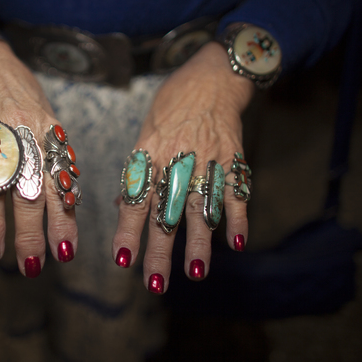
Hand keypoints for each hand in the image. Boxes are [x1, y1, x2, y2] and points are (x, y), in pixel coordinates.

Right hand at [0, 40, 77, 274]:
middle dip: (30, 234)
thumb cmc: (24, 100)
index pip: (59, 187)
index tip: (65, 252)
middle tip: (32, 266)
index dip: (63, 221)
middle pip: (27, 194)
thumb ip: (58, 160)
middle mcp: (21, 139)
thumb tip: (69, 204)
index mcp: (46, 139)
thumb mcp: (50, 124)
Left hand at [112, 41, 253, 292]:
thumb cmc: (171, 105)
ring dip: (199, 244)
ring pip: (201, 210)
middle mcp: (175, 162)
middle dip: (160, 252)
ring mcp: (206, 162)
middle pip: (166, 214)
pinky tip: (237, 243)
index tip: (123, 261)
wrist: (211, 77)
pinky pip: (236, 193)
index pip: (134, 200)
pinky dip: (238, 218)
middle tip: (155, 284)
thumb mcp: (145, 133)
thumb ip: (137, 171)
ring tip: (195, 273)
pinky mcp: (233, 159)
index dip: (128, 231)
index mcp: (149, 155)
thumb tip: (122, 203)